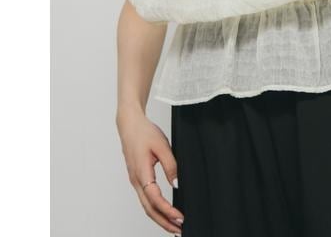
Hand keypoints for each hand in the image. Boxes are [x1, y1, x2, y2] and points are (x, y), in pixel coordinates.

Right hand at [116, 105, 183, 234]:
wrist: (129, 125)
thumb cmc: (144, 133)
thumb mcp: (162, 146)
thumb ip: (171, 165)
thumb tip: (177, 185)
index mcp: (141, 173)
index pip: (154, 199)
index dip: (167, 211)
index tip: (179, 218)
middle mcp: (136, 181)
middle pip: (149, 209)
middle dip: (164, 222)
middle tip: (179, 230)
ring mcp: (135, 181)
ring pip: (146, 206)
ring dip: (159, 218)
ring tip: (173, 226)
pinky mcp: (137, 178)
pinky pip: (145, 199)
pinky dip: (155, 209)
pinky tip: (163, 211)